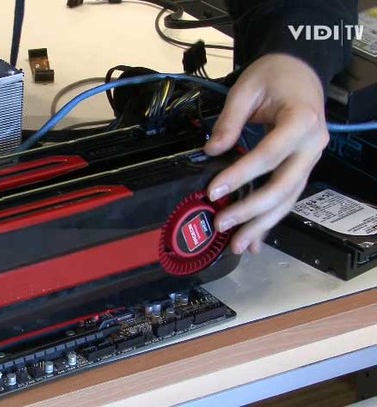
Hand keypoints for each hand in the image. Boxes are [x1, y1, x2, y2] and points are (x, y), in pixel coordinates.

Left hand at [204, 54, 328, 253]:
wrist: (300, 69)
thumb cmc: (274, 75)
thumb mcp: (247, 88)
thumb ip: (229, 120)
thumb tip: (211, 150)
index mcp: (302, 120)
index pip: (269, 155)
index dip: (240, 175)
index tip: (213, 190)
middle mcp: (312, 145)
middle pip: (283, 186)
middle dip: (251, 210)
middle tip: (222, 224)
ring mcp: (310, 159)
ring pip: (288, 198)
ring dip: (262, 223)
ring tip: (238, 244)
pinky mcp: (302, 167)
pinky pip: (287, 197)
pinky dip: (270, 219)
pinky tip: (256, 240)